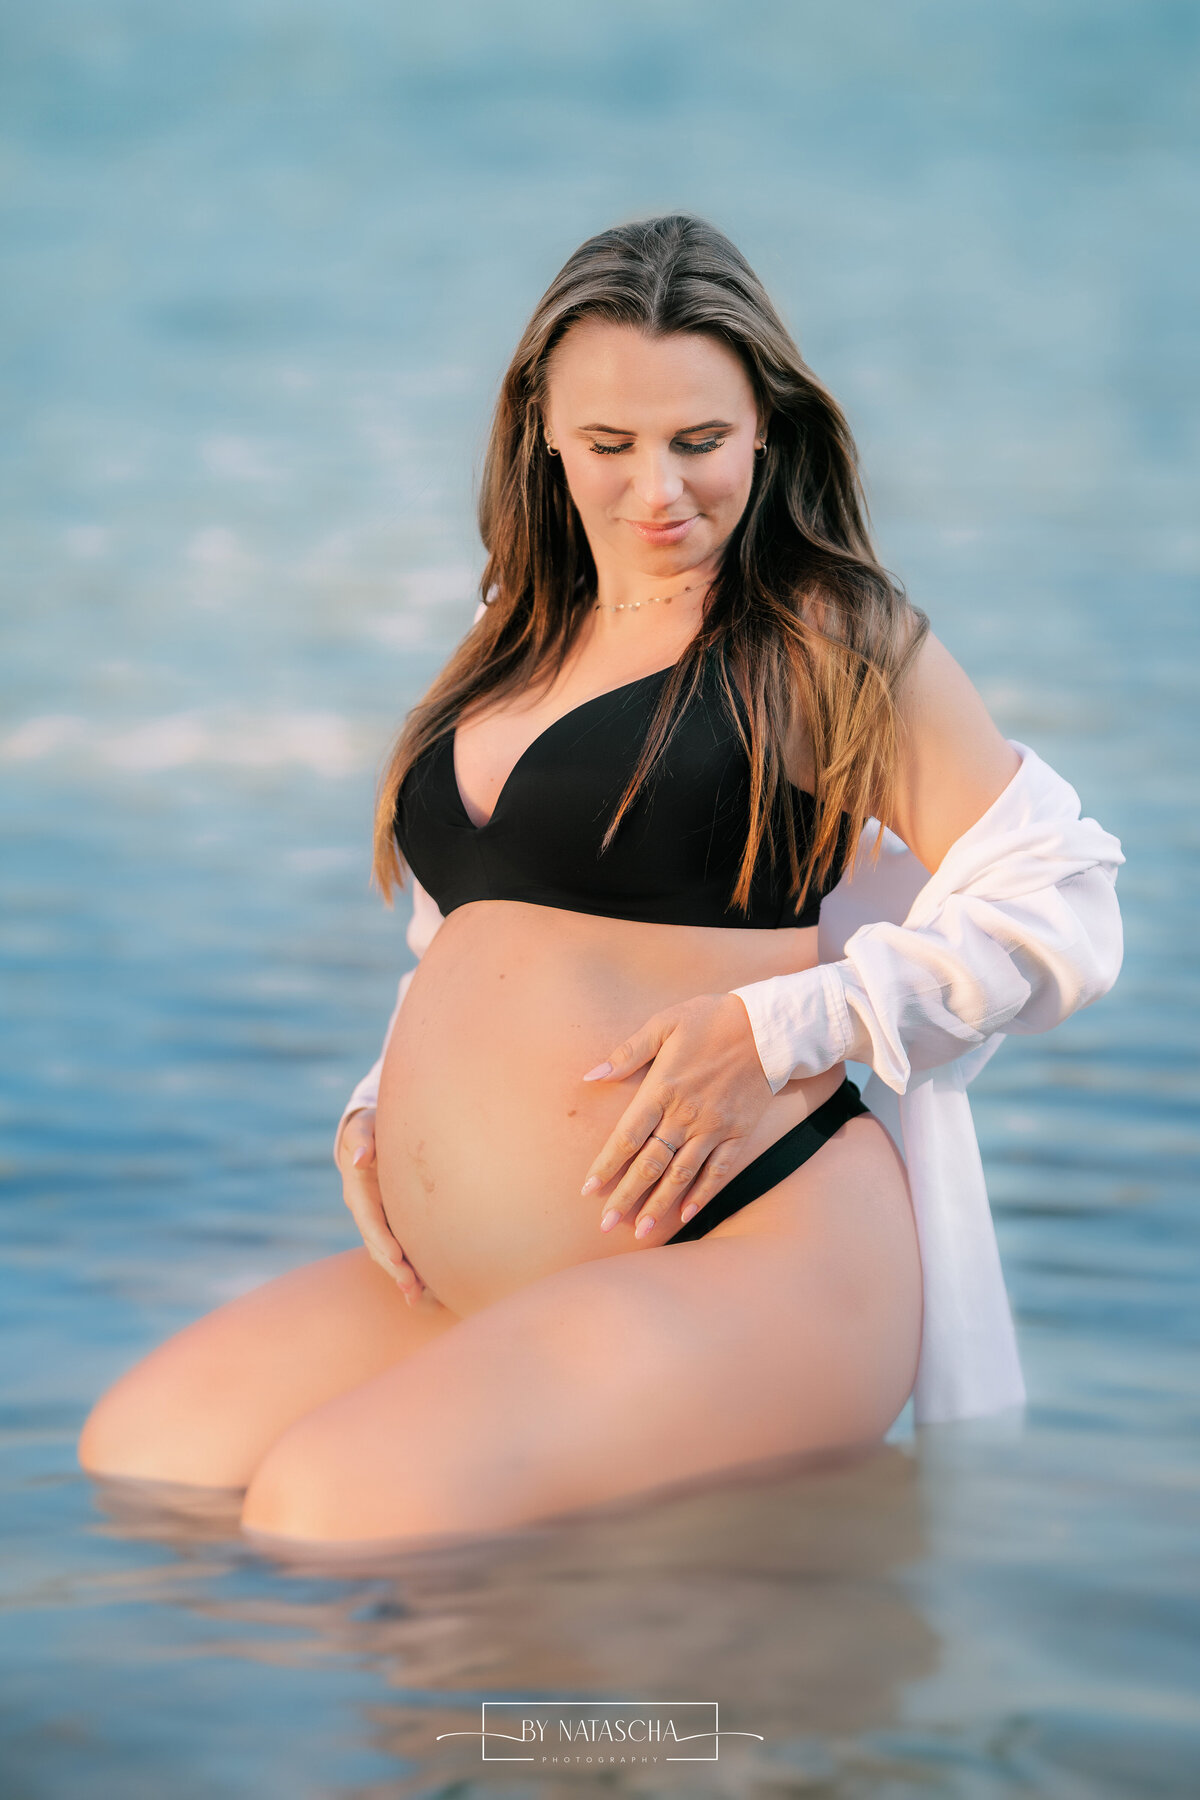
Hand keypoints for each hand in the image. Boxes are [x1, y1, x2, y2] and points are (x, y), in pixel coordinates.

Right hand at [335, 1109, 426, 1305]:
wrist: (368, 1137)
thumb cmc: (369, 1128)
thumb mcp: (363, 1127)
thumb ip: (361, 1139)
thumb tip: (359, 1158)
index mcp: (358, 1190)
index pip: (370, 1219)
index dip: (381, 1239)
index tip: (396, 1257)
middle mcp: (365, 1210)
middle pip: (377, 1245)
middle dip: (393, 1267)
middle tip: (411, 1287)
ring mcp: (376, 1219)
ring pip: (385, 1253)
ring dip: (399, 1274)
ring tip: (417, 1297)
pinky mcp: (389, 1223)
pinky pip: (396, 1249)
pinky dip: (406, 1269)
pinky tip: (423, 1291)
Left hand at [578, 993, 773, 1240]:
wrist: (768, 1026)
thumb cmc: (710, 1019)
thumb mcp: (664, 1024)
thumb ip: (627, 1052)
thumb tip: (591, 1074)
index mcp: (662, 1089)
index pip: (627, 1136)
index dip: (607, 1165)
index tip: (589, 1190)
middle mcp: (685, 1115)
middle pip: (650, 1164)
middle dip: (626, 1197)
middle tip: (606, 1225)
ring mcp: (713, 1127)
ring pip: (681, 1174)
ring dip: (658, 1204)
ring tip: (639, 1230)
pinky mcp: (737, 1133)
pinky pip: (718, 1171)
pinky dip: (701, 1195)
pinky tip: (685, 1215)